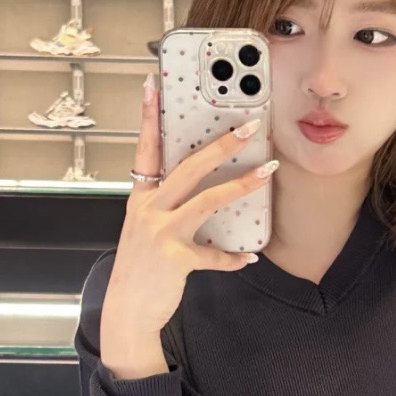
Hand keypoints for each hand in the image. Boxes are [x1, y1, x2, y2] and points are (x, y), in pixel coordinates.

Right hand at [100, 76, 275, 373]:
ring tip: (267, 172)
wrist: (127, 311)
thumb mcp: (145, 229)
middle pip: (187, 167)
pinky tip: (248, 257)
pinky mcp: (175, 259)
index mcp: (139, 198)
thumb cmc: (142, 269)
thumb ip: (166, 205)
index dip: (149, 116)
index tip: (154, 83)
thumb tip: (202, 186)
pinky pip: (214, 254)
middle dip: (220, 143)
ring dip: (241, 185)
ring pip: (207, 200)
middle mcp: (147, 210)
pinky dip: (233, 257)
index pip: (144, 148)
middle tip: (247, 125)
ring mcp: (160, 233)